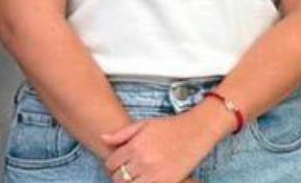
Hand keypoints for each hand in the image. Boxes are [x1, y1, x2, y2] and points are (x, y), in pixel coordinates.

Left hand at [101, 101, 232, 182]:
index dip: (113, 164)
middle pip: (118, 178)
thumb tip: (103, 138)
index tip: (120, 162)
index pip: (111, 163)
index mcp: (135, 146)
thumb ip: (122, 134)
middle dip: (120, 174)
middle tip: (129, 169)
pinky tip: (148, 177)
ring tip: (138, 175)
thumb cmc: (171, 126)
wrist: (197, 130)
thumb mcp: (145, 124)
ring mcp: (154, 173)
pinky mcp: (166, 182)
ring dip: (130, 182)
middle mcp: (143, 161)